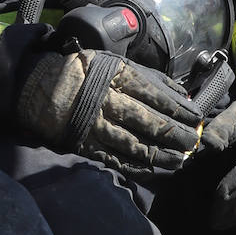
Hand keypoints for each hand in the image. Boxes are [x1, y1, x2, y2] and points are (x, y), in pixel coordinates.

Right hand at [15, 49, 202, 177]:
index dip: (179, 110)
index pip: (156, 96)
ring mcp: (97, 126)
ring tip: (179, 160)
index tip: (196, 118)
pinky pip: (115, 159)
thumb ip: (146, 77)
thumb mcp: (114, 64)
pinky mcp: (86, 144)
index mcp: (117, 78)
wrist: (39, 87)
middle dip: (175, 135)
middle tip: (193, 142)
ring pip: (135, 145)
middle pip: (149, 122)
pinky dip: (137, 167)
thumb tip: (178, 93)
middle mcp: (108, 102)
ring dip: (160, 155)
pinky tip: (153, 170)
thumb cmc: (83, 72)